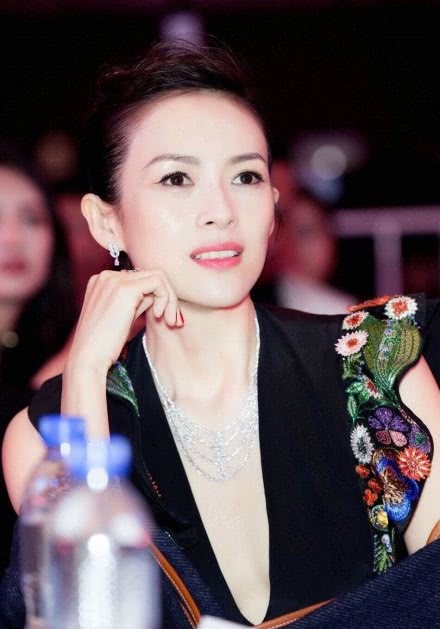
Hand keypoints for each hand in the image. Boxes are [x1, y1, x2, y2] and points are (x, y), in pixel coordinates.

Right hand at [66, 268, 182, 373]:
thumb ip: (136, 302)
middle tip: (172, 320)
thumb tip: (155, 296)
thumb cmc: (104, 345)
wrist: (88, 358)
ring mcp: (114, 280)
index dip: (156, 296)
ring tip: (169, 321)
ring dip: (170, 298)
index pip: (139, 279)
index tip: (164, 318)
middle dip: (167, 297)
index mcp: (102, 281)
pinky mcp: (125, 289)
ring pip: (158, 277)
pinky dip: (167, 299)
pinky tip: (160, 317)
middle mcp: (106, 276)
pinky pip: (158, 283)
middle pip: (150, 275)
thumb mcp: (122, 318)